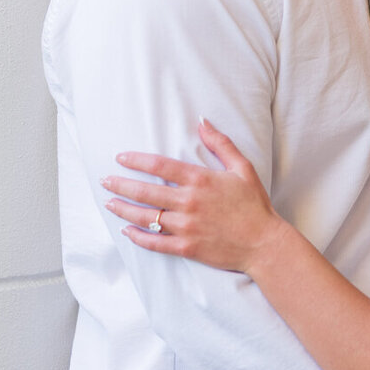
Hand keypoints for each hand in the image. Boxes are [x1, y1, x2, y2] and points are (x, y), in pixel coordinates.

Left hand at [101, 122, 288, 274]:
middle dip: (121, 185)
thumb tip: (202, 122)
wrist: (264, 243)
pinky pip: (155, 243)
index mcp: (200, 180)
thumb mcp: (243, 168)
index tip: (121, 158)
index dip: (136, 161)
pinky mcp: (187, 247)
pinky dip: (138, 237)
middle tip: (105, 181)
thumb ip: (221, 143)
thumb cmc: (254, 204)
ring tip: (109, 203)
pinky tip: (127, 230)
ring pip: (146, 217)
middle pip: (146, 191)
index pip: (160, 166)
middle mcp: (189, 202)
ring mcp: (186, 226)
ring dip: (124, 209)